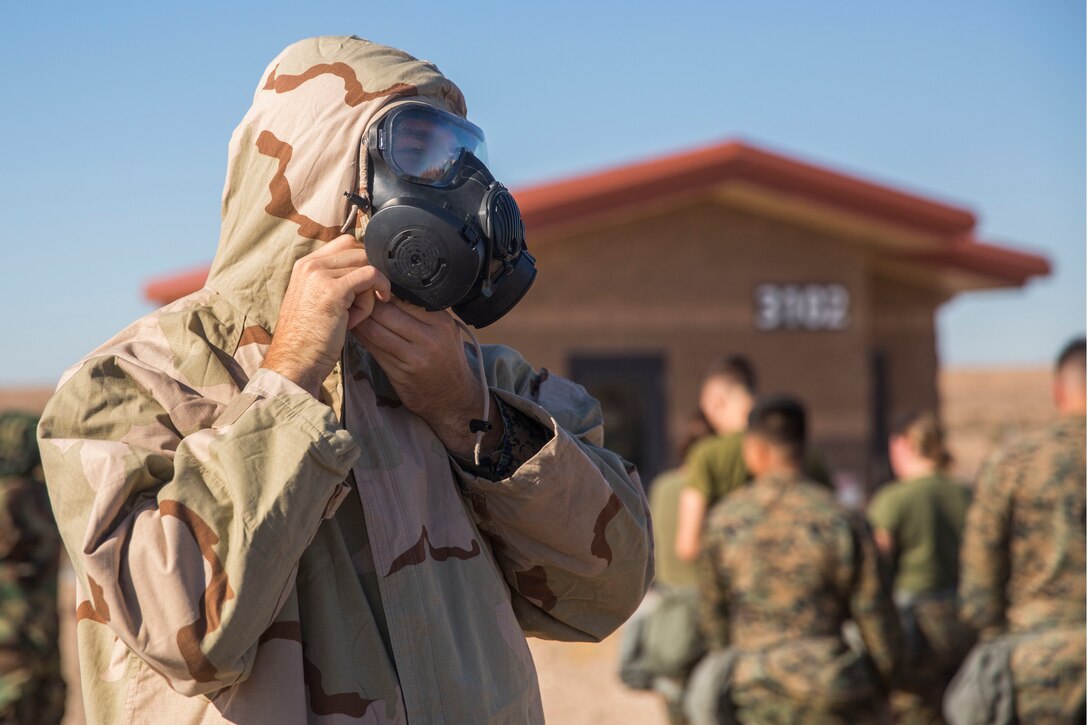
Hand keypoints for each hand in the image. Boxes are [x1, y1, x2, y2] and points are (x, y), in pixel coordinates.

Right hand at [262, 235, 390, 395]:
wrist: (294, 363)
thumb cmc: (309, 340)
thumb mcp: (317, 302)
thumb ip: (335, 282)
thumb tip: (367, 273)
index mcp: (305, 265)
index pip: (346, 243)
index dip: (363, 262)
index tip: (366, 286)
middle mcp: (310, 264)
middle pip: (359, 251)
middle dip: (368, 276)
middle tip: (359, 305)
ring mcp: (319, 275)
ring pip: (366, 265)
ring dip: (369, 292)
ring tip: (353, 316)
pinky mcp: (333, 290)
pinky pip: (371, 277)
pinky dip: (375, 295)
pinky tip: (361, 317)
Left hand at [353, 298, 500, 456]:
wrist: (454, 398)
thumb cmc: (448, 361)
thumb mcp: (447, 332)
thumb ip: (425, 314)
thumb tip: (392, 293)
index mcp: (441, 322)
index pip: (403, 298)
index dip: (383, 292)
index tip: (371, 289)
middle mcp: (429, 338)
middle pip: (387, 312)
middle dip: (368, 304)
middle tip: (355, 299)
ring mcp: (414, 356)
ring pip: (376, 329)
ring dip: (360, 320)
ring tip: (351, 313)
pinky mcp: (400, 372)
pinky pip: (374, 348)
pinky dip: (362, 337)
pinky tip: (356, 330)